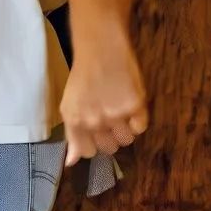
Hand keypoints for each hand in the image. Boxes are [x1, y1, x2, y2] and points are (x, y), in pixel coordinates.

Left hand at [60, 37, 148, 166]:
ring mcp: (116, 113)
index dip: (93, 141)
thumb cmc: (84, 75)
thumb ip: (72, 135)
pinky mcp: (136, 105)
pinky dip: (138, 119)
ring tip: (120, 108)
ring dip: (125, 128)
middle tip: (109, 115)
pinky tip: (130, 103)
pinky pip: (141, 127)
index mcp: (75, 122)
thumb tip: (71, 164)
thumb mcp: (70, 105)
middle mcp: (95, 121)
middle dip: (110, 135)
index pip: (88, 152)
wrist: (101, 47)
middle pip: (109, 148)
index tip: (96, 129)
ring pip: (126, 140)